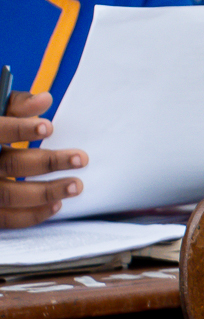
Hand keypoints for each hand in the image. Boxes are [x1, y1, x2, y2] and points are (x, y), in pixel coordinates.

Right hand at [2, 90, 86, 227]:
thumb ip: (17, 105)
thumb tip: (45, 99)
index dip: (20, 130)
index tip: (49, 128)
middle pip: (10, 165)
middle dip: (47, 162)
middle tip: (81, 158)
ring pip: (9, 195)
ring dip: (46, 192)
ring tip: (76, 185)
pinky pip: (6, 219)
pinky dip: (32, 215)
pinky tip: (56, 205)